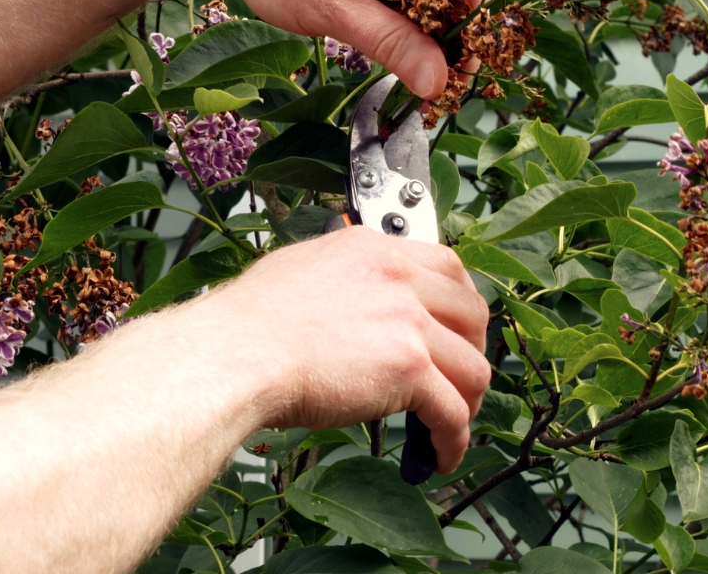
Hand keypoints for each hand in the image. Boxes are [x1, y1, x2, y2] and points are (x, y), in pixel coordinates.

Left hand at [180, 0, 473, 98]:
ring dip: (418, 19)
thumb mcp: (334, 14)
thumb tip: (438, 82)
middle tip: (420, 79)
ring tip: (391, 50)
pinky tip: (377, 20)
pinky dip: (401, 0)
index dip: (462, 40)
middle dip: (440, 34)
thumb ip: (393, 45)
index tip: (448, 82)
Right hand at [212, 226, 490, 473]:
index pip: (448, 267)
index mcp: (374, 250)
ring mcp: (407, 321)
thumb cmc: (249, 322)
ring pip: (472, 368)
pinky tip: (438, 457)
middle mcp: (398, 277)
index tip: (457, 331)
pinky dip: (453, 441)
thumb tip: (349, 293)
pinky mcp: (408, 368)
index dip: (460, 306)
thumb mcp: (302, 269)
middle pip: (473, 314)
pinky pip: (452, 413)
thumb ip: (343, 275)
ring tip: (447, 428)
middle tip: (456, 380)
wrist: (234, 354)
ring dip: (467, 403)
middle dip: (472, 352)